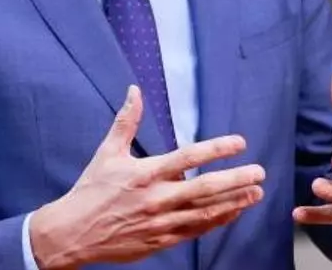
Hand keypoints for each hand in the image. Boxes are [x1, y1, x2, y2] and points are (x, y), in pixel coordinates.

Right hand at [28, 86, 265, 268]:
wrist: (72, 233)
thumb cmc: (91, 191)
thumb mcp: (107, 152)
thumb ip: (126, 121)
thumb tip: (134, 90)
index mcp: (146, 173)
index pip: (188, 157)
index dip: (217, 149)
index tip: (239, 142)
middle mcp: (157, 198)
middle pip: (204, 188)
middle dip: (236, 179)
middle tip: (259, 172)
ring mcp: (161, 222)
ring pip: (205, 213)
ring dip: (234, 202)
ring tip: (256, 193)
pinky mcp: (161, 241)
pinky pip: (195, 230)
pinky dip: (217, 221)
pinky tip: (233, 212)